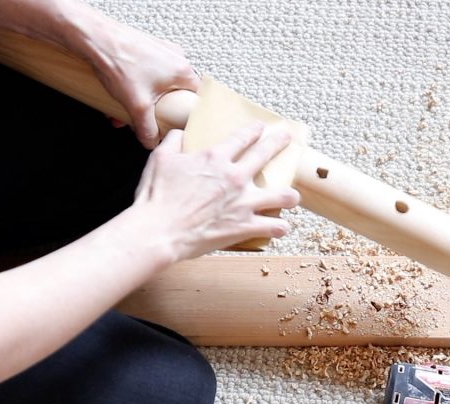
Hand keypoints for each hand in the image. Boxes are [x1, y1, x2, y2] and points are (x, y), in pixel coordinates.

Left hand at [85, 19, 200, 148]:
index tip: (179, 124)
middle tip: (147, 119)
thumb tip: (151, 141)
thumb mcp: (138, 106)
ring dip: (142, 101)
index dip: (188, 115)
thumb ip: (148, 129)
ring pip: (158, 84)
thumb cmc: (119, 61)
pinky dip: (136, 87)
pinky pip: (147, 73)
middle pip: (174, 93)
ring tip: (125, 110)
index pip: (196, 98)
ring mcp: (161, 51)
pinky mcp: (146, 48)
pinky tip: (120, 95)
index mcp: (182, 71)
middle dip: (157, 111)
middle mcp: (175, 58)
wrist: (94, 38)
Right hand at [133, 123, 301, 261]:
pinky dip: (279, 228)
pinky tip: (281, 228)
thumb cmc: (157, 197)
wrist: (159, 231)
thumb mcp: (160, 160)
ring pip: (282, 195)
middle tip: (287, 137)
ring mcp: (243, 202)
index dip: (253, 130)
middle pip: (265, 154)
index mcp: (215, 159)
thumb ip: (173, 142)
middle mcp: (235, 177)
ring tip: (292, 197)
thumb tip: (179, 133)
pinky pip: (274, 226)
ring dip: (289, 195)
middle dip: (279, 142)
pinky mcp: (245, 226)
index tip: (260, 127)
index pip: (242, 138)